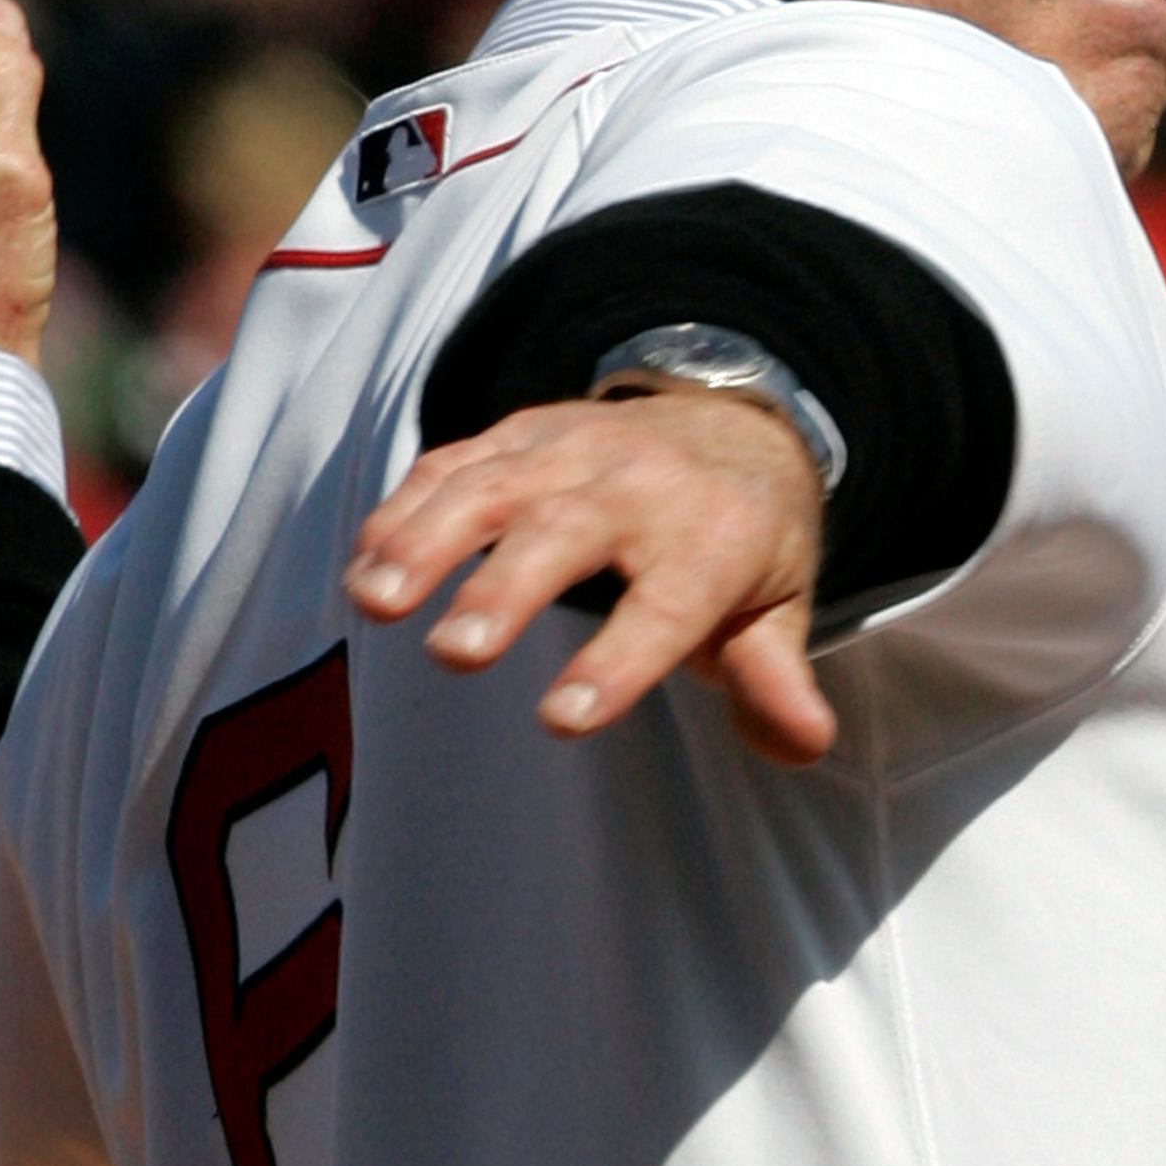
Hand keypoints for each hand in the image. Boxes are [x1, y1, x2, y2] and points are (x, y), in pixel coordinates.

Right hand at [346, 391, 835, 764]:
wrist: (731, 421)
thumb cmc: (743, 541)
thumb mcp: (778, 607)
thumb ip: (775, 677)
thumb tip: (802, 745)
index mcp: (711, 541)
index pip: (667, 607)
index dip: (618, 663)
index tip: (562, 719)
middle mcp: (639, 487)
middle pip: (566, 533)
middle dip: (507, 588)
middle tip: (455, 651)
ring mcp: (572, 450)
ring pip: (493, 487)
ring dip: (428, 539)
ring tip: (375, 600)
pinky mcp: (520, 433)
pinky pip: (455, 462)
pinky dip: (405, 508)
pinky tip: (364, 564)